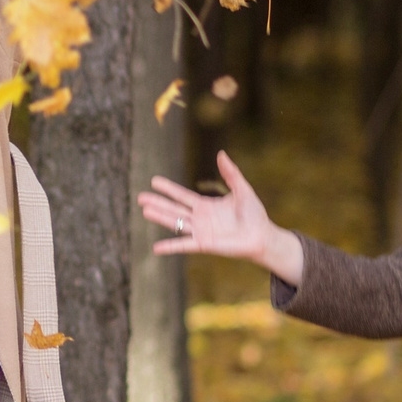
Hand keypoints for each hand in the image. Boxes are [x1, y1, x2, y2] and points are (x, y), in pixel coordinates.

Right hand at [138, 150, 302, 282]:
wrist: (262, 236)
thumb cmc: (254, 214)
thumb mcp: (242, 189)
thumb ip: (231, 173)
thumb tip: (221, 154)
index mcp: (206, 205)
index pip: (182, 195)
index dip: (168, 188)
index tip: (154, 181)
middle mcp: (199, 219)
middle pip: (173, 209)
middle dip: (157, 203)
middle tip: (140, 198)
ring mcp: (200, 232)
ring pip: (175, 223)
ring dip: (160, 217)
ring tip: (144, 211)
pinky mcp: (204, 244)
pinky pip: (184, 245)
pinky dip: (170, 247)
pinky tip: (156, 248)